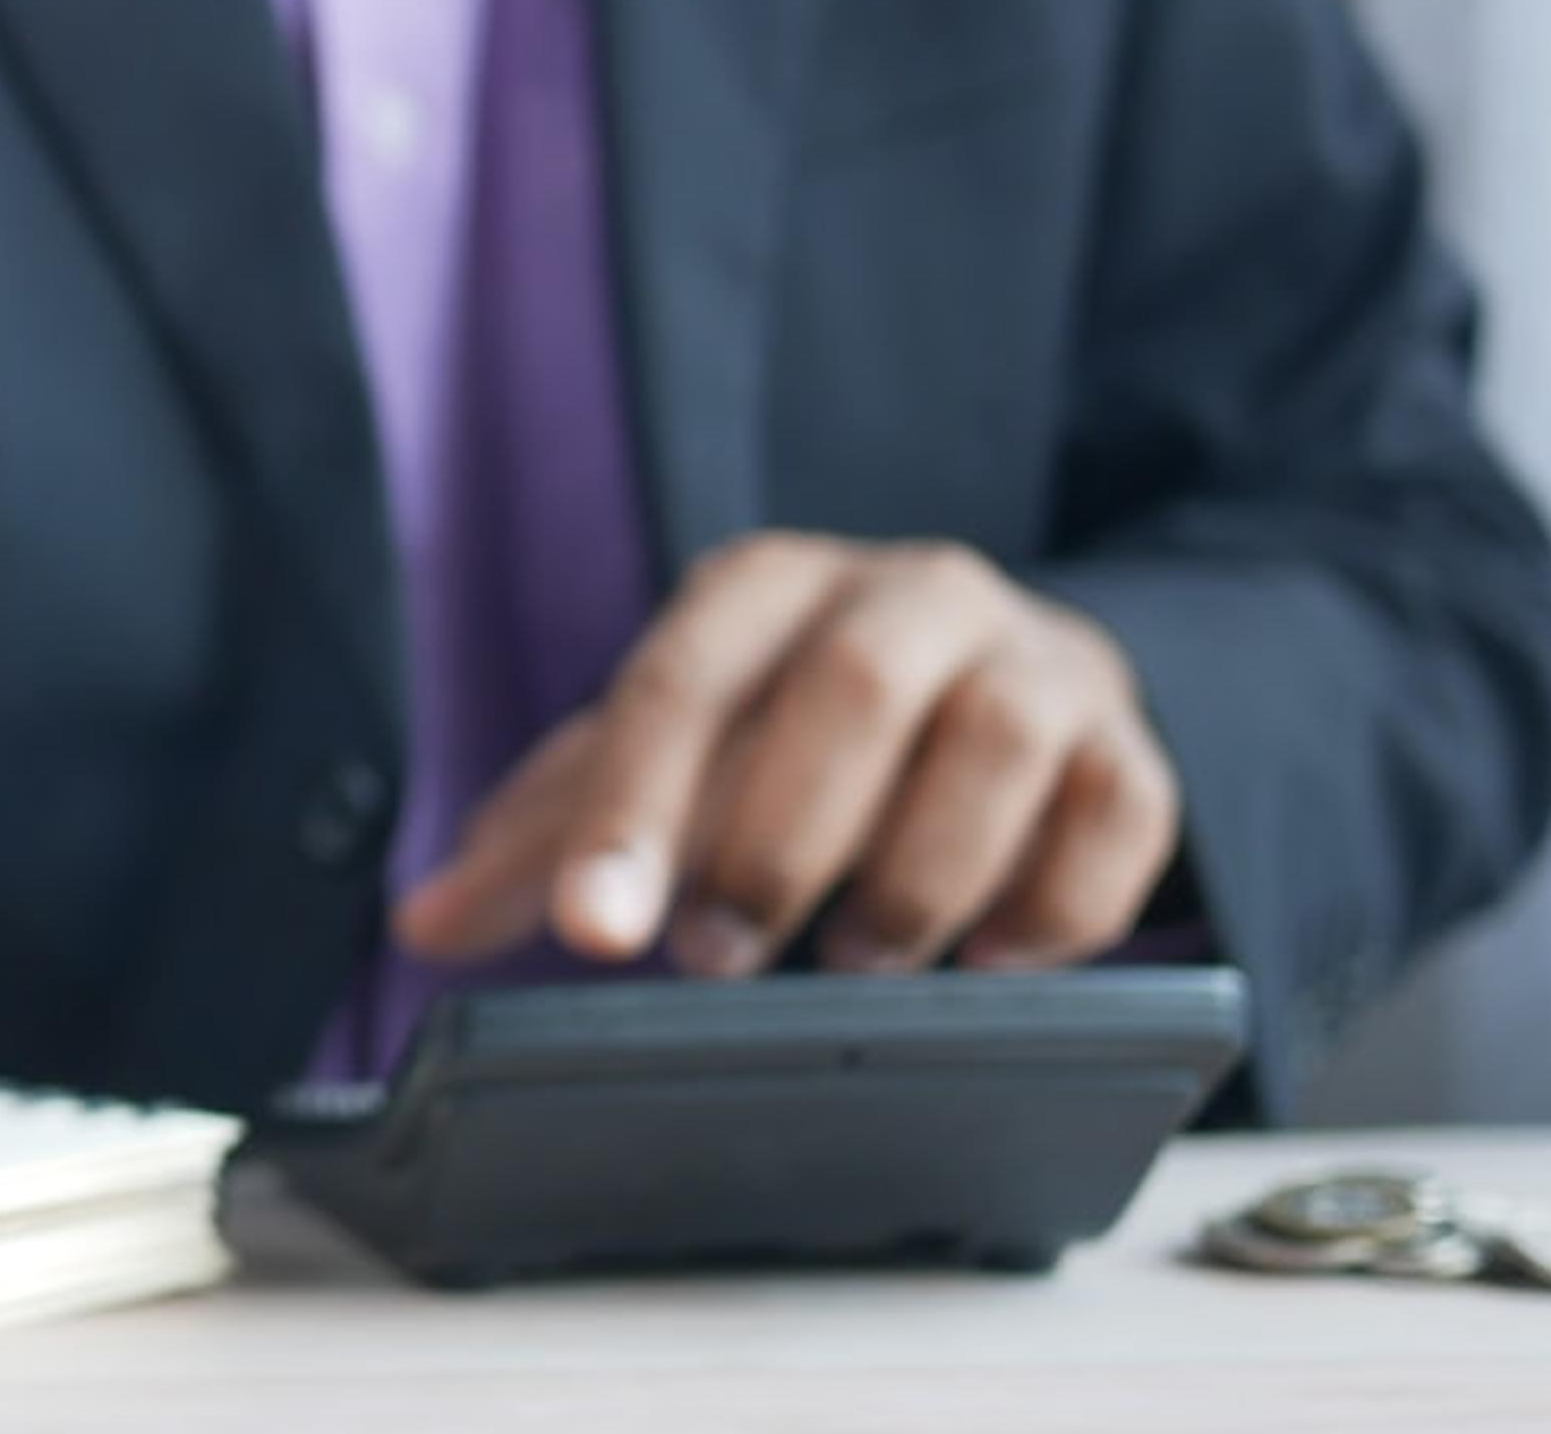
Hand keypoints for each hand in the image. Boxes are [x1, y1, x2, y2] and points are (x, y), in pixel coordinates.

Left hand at [394, 532, 1179, 977]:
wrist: (1001, 685)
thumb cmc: (798, 731)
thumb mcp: (671, 760)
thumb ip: (551, 837)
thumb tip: (422, 922)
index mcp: (768, 587)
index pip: (682, 683)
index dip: (631, 812)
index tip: (595, 934)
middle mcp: (910, 594)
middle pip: (849, 689)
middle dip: (776, 840)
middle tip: (718, 958)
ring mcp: (1035, 663)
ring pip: (993, 743)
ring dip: (917, 874)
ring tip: (859, 962)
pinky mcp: (1129, 746)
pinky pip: (1116, 814)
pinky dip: (1054, 904)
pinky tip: (989, 961)